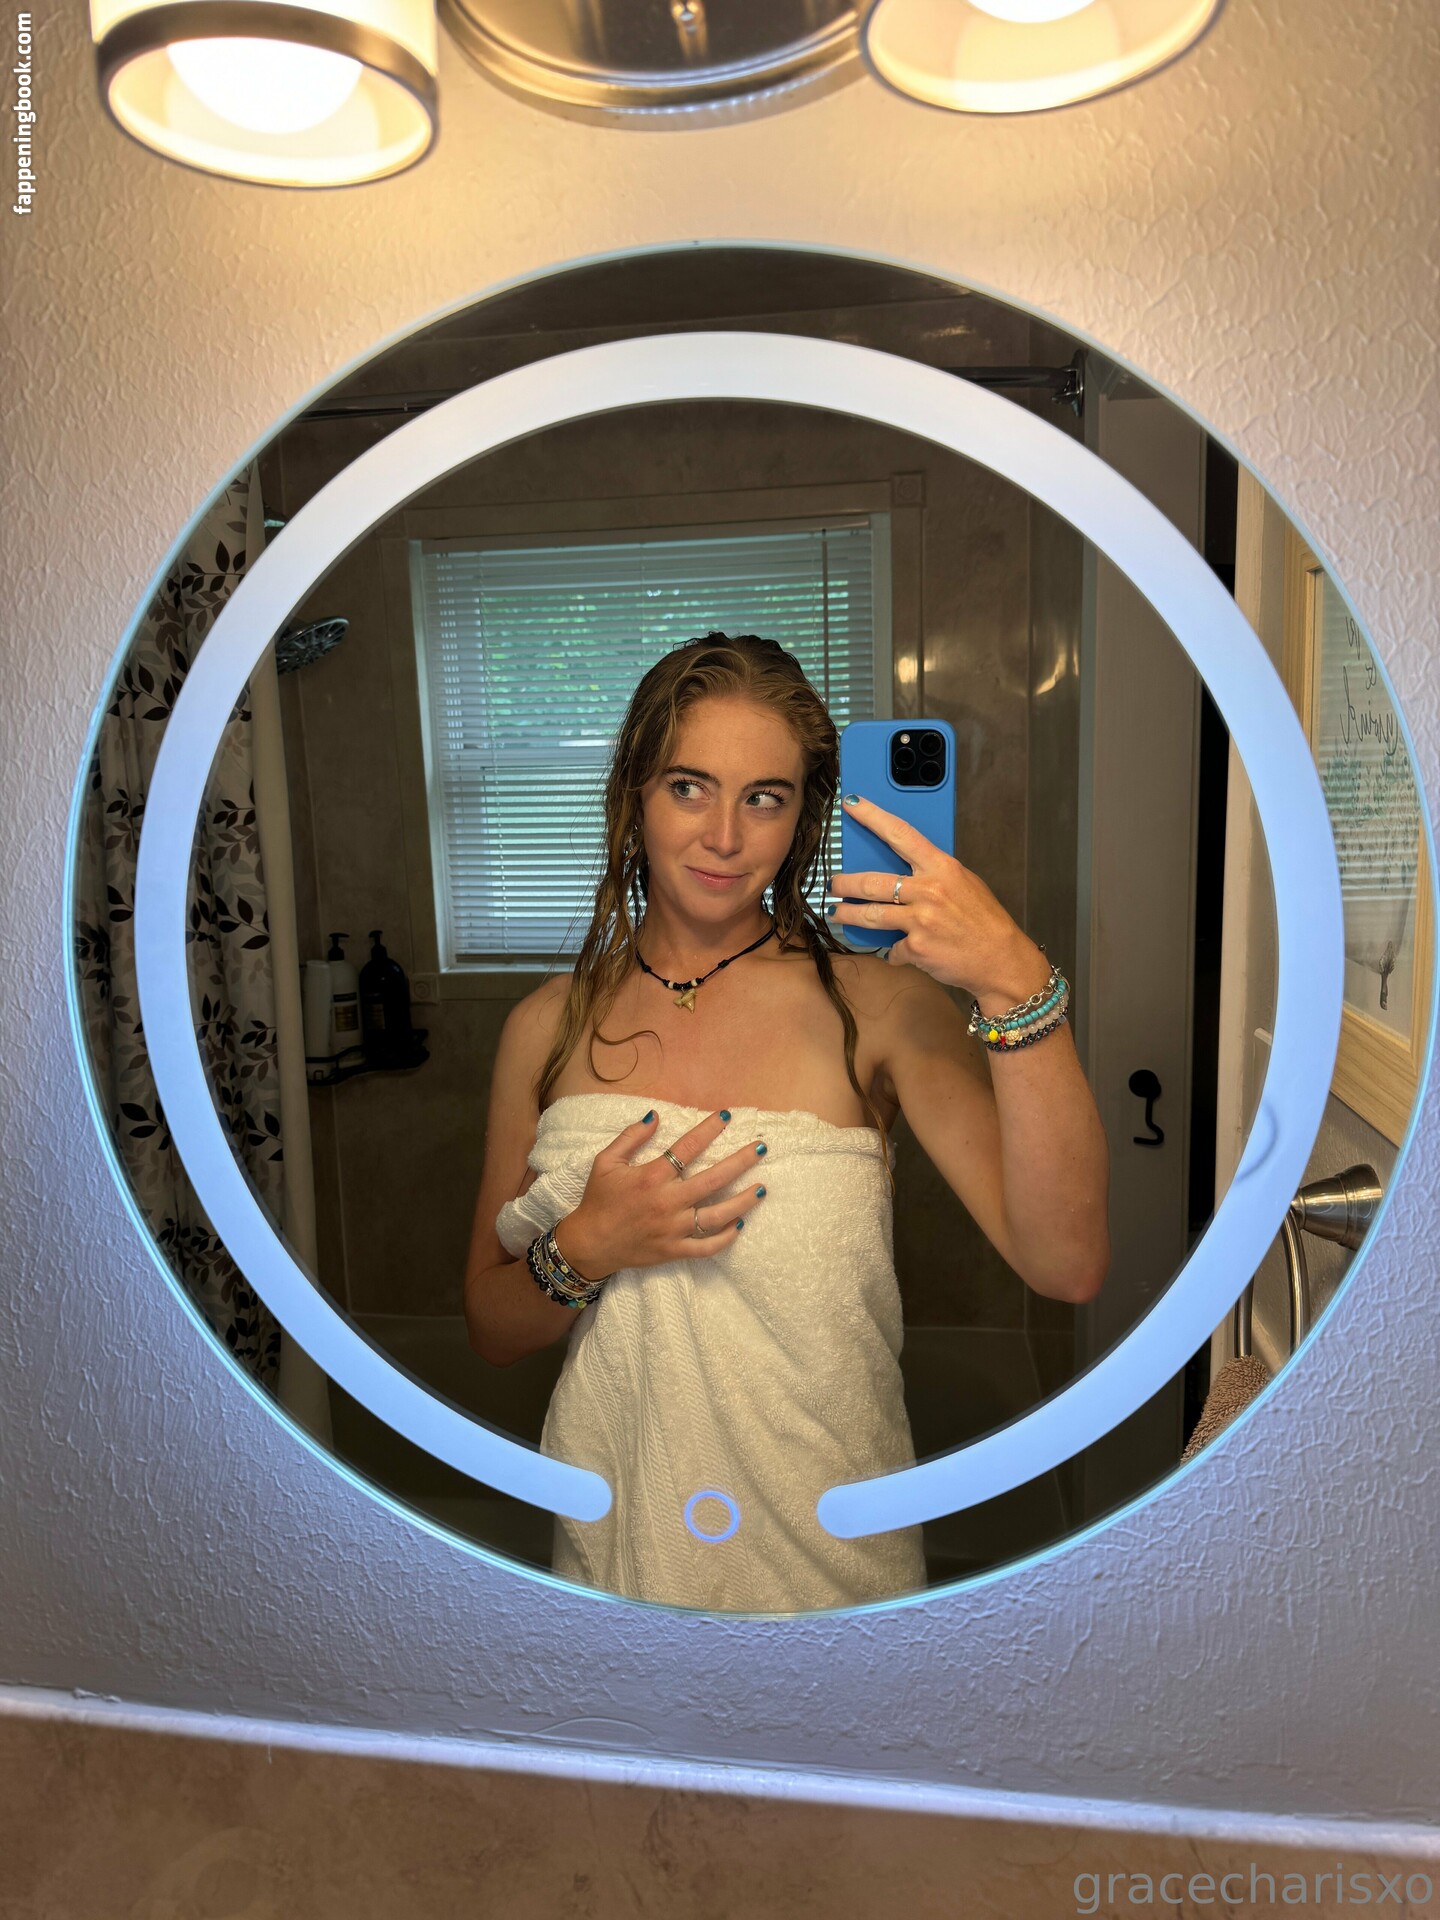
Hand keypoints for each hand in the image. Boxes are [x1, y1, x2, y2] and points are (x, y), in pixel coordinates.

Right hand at [553, 1109, 768, 1279]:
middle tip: (761, 1148)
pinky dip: (725, 1238)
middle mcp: (666, 1202)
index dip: (709, 1129)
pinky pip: (706, 1247)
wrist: (589, 1244)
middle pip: (712, 1179)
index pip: (687, 1148)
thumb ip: (631, 1137)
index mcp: (650, 1177)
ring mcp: (672, 1229)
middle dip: (740, 1161)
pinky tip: (739, 1225)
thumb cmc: (598, 1200)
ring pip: (717, 1215)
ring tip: (762, 1189)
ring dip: (742, 1202)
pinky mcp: (674, 1250)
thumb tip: (655, 1115)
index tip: (727, 1116)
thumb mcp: (605, 1162)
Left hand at [827, 793, 1042, 998]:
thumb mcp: (965, 883)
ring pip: (870, 915)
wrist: (1002, 959)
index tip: (851, 804)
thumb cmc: (984, 921)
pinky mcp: (917, 948)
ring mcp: (921, 920)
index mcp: (942, 867)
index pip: (900, 833)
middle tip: (834, 885)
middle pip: (871, 882)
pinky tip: (900, 951)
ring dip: (848, 915)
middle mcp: (929, 890)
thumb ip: (934, 874)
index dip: (871, 816)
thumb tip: (905, 870)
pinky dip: (894, 951)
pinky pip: (892, 948)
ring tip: (838, 913)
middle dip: (844, 884)